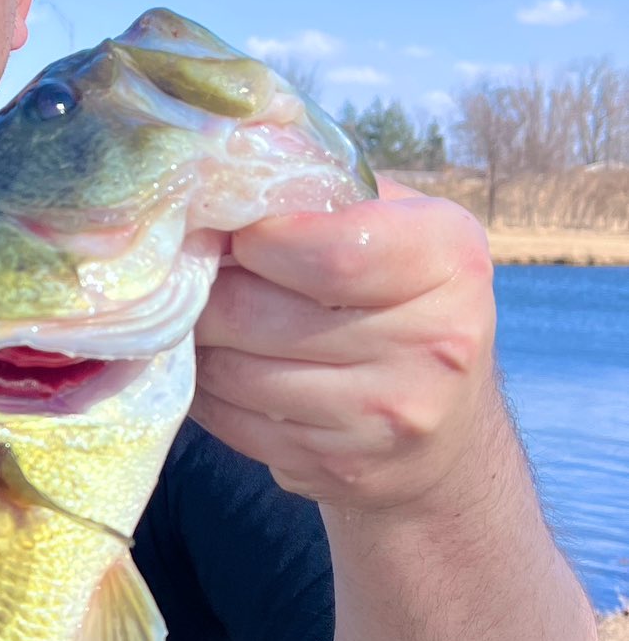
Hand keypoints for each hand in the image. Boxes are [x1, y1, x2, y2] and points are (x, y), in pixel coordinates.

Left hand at [192, 178, 497, 511]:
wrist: (444, 430)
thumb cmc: (399, 298)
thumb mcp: (396, 224)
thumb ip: (324, 193)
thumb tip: (217, 172)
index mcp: (448, 258)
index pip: (330, 250)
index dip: (255, 239)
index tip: (231, 233)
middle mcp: (433, 342)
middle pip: (257, 312)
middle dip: (206, 291)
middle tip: (191, 276)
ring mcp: (388, 415)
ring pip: (233, 372)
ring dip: (199, 344)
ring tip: (203, 321)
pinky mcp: (341, 468)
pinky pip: (232, 422)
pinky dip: (207, 393)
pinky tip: (218, 369)